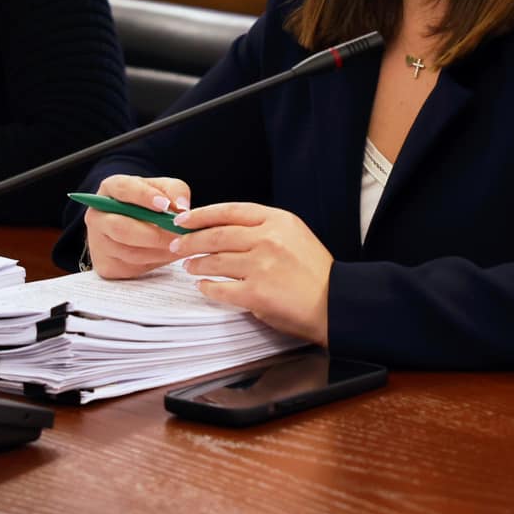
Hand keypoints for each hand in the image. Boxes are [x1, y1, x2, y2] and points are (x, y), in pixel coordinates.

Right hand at [84, 174, 192, 278]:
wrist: (131, 226)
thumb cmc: (147, 204)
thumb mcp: (162, 189)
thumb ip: (175, 191)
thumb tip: (182, 208)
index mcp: (110, 189)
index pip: (122, 189)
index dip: (144, 196)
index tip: (165, 205)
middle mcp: (97, 215)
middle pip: (121, 227)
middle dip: (154, 234)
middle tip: (179, 235)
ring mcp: (98, 242)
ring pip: (129, 251)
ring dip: (158, 251)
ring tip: (180, 245)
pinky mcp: (105, 265)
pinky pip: (132, 267)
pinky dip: (155, 262)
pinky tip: (169, 254)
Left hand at [170, 201, 332, 344]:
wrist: (335, 302)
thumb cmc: (316, 272)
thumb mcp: (295, 235)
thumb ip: (265, 228)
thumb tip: (226, 229)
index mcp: (278, 220)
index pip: (230, 210)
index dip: (202, 214)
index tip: (184, 219)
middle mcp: (268, 239)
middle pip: (216, 235)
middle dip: (191, 240)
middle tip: (177, 244)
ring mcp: (260, 266)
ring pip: (214, 260)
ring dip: (197, 263)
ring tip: (189, 265)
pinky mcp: (255, 293)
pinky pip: (221, 289)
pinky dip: (208, 288)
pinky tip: (204, 286)